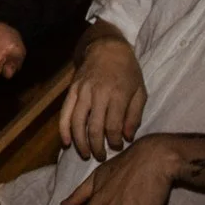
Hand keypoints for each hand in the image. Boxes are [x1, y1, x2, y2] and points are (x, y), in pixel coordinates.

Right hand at [58, 32, 147, 160]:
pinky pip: (64, 113)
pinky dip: (64, 129)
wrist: (106, 47)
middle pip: (94, 128)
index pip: (114, 126)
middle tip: (101, 157)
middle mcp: (98, 94)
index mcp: (118, 95)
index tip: (117, 147)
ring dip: (80, 142)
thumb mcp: (140, 90)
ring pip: (77, 123)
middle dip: (97, 147)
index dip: (115, 141)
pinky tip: (66, 142)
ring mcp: (82, 92)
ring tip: (85, 154)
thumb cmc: (128, 70)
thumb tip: (127, 137)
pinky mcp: (71, 91)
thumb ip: (135, 115)